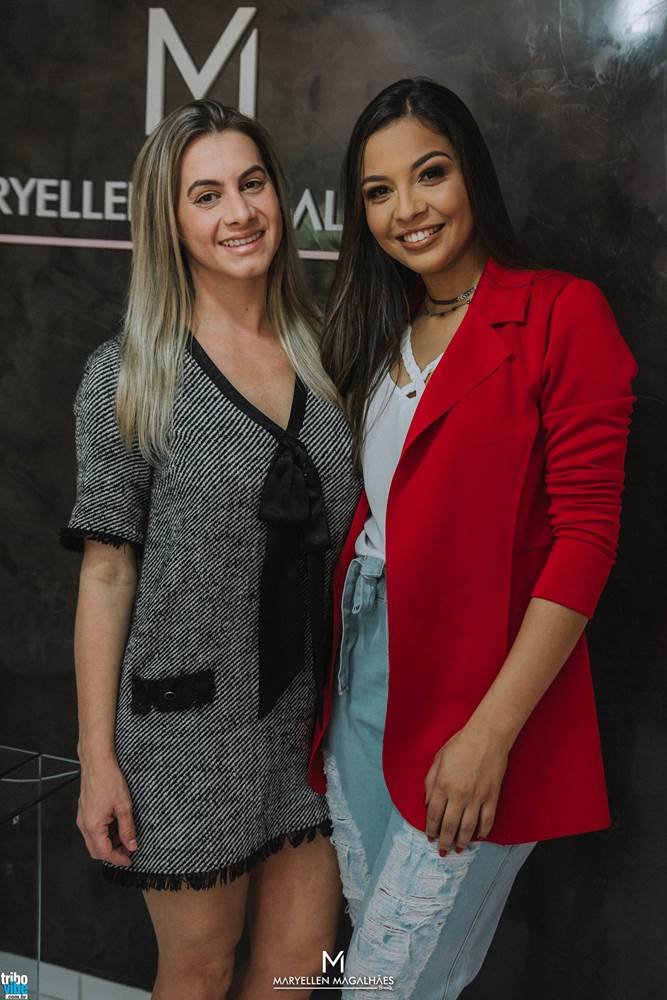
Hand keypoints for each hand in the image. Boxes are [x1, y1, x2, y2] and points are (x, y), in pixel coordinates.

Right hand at [76, 756, 137, 866]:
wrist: (97, 762)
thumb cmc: (108, 779)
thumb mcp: (124, 806)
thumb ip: (128, 829)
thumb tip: (132, 845)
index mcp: (93, 826)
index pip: (104, 853)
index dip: (118, 859)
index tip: (130, 859)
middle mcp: (84, 824)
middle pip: (96, 850)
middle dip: (113, 853)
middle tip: (129, 849)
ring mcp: (82, 817)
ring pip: (94, 840)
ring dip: (109, 842)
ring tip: (126, 834)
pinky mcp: (84, 811)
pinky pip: (93, 829)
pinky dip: (105, 832)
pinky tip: (117, 823)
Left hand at [424, 722, 508, 853]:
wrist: (487, 737)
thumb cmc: (460, 744)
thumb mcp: (438, 759)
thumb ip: (430, 782)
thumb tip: (427, 803)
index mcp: (442, 785)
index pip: (433, 814)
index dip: (430, 829)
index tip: (430, 838)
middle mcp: (458, 795)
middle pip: (449, 825)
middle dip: (444, 841)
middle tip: (443, 851)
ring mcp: (476, 798)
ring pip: (467, 827)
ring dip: (462, 841)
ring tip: (459, 849)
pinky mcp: (492, 797)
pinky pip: (487, 820)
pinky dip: (482, 831)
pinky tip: (478, 837)